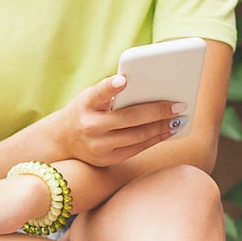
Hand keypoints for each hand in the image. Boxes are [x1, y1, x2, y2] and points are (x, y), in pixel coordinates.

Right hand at [58, 73, 185, 166]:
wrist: (62, 140)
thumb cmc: (85, 110)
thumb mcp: (90, 98)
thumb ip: (112, 94)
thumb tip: (151, 90)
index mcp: (86, 104)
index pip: (99, 93)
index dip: (111, 87)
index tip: (124, 80)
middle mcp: (90, 126)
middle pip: (129, 118)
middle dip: (157, 112)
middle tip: (179, 105)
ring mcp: (98, 146)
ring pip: (137, 137)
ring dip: (162, 128)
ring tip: (179, 120)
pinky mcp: (106, 160)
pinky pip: (136, 149)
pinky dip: (154, 139)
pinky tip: (168, 131)